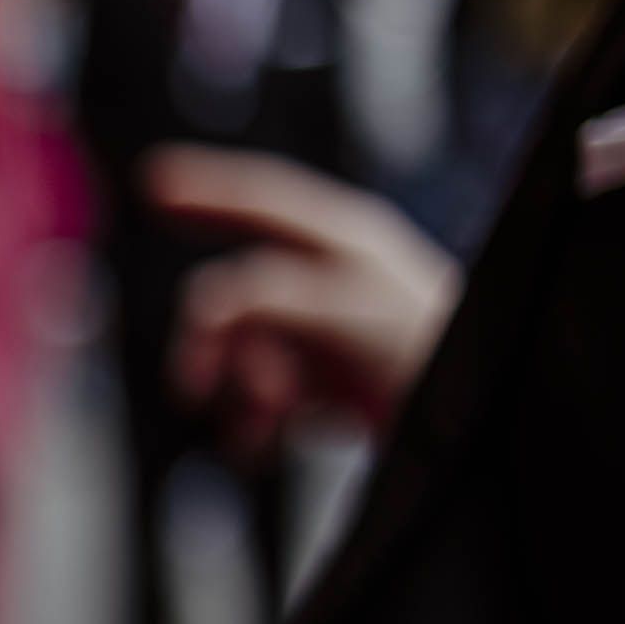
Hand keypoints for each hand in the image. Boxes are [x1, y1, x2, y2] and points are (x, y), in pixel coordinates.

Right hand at [154, 145, 462, 453]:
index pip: (261, 199)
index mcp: (343, 241)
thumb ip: (271, 295)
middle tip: (193, 387)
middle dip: (213, 343)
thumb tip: (209, 301)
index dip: (204, 187)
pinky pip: (265, 394)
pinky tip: (260, 443)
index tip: (151, 180)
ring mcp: (329, 334)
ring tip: (260, 425)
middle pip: (237, 292)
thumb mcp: (344, 308)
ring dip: (239, 391)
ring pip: (245, 349)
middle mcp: (331, 281)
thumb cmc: (430, 354)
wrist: (473, 422)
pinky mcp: (330, 386)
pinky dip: (253, 421)